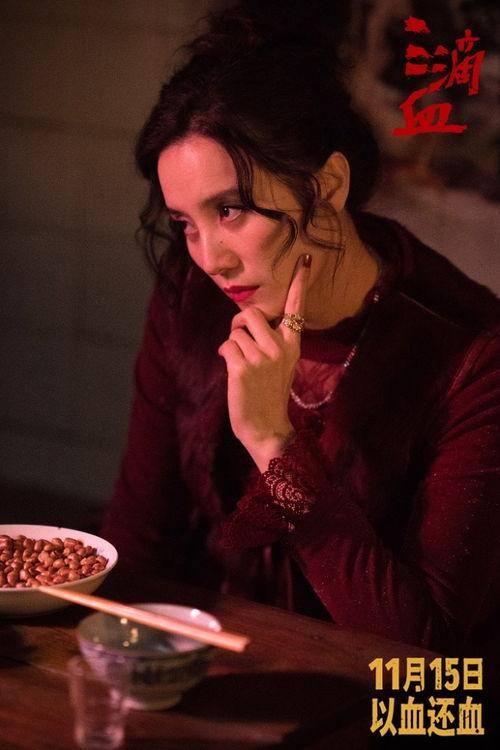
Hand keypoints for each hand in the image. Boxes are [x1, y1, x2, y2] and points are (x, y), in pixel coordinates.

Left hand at [218, 254, 310, 471]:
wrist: (266, 428)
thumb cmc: (268, 396)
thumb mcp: (279, 366)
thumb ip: (271, 342)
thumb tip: (248, 323)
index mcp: (292, 345)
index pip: (296, 309)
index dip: (299, 283)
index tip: (304, 260)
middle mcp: (280, 348)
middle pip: (252, 313)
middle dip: (239, 323)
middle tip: (239, 338)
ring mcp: (262, 358)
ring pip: (235, 332)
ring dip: (231, 345)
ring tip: (240, 364)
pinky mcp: (243, 368)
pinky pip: (226, 346)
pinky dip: (224, 355)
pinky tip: (232, 370)